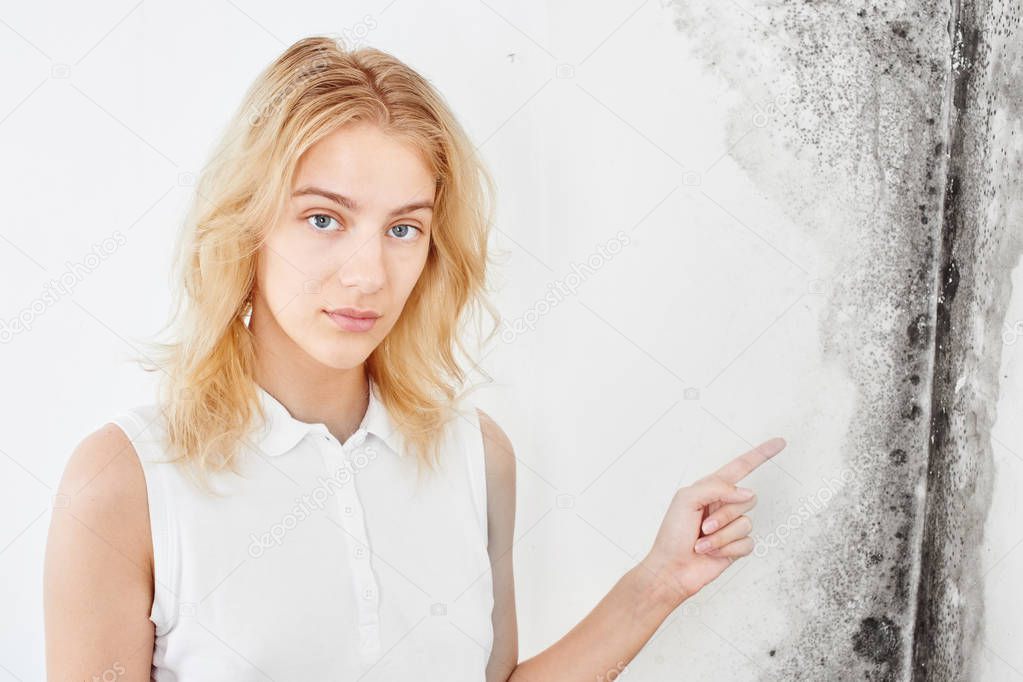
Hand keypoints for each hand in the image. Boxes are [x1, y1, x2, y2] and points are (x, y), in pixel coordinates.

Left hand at [640, 437, 786, 602]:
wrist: (671, 569)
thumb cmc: (672, 534)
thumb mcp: (687, 499)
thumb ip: (717, 487)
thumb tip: (746, 492)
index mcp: (711, 488)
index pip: (741, 466)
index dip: (761, 454)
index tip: (780, 442)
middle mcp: (723, 504)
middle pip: (747, 499)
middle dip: (724, 515)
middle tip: (702, 526)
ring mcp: (731, 526)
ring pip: (746, 523)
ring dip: (721, 536)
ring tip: (702, 542)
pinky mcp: (736, 546)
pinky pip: (747, 543)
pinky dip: (727, 549)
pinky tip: (711, 553)